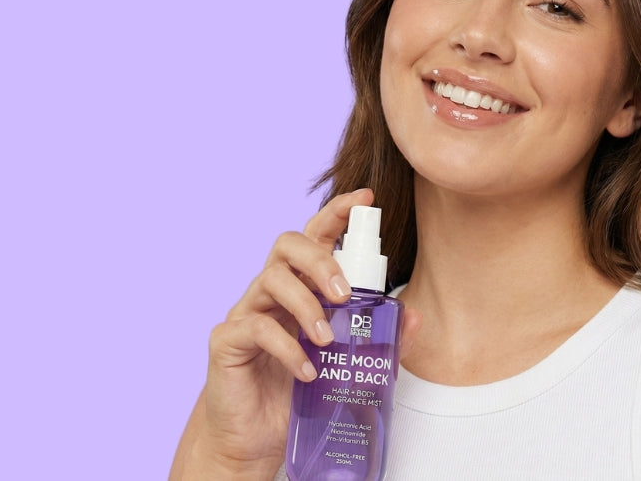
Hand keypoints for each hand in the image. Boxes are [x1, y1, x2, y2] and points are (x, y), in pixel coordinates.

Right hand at [171, 189, 420, 478]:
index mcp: (302, 286)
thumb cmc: (298, 394)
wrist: (255, 442)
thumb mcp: (347, 364)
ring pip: (271, 280)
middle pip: (288, 245)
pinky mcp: (227, 341)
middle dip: (320, 260)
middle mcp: (272, 291)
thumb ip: (381, 339)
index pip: (316, 235)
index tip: (366, 199)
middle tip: (345, 294)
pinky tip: (307, 371)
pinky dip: (287, 348)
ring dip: (306, 307)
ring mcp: (247, 312)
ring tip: (327, 341)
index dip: (338, 211)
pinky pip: (254, 328)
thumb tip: (413, 316)